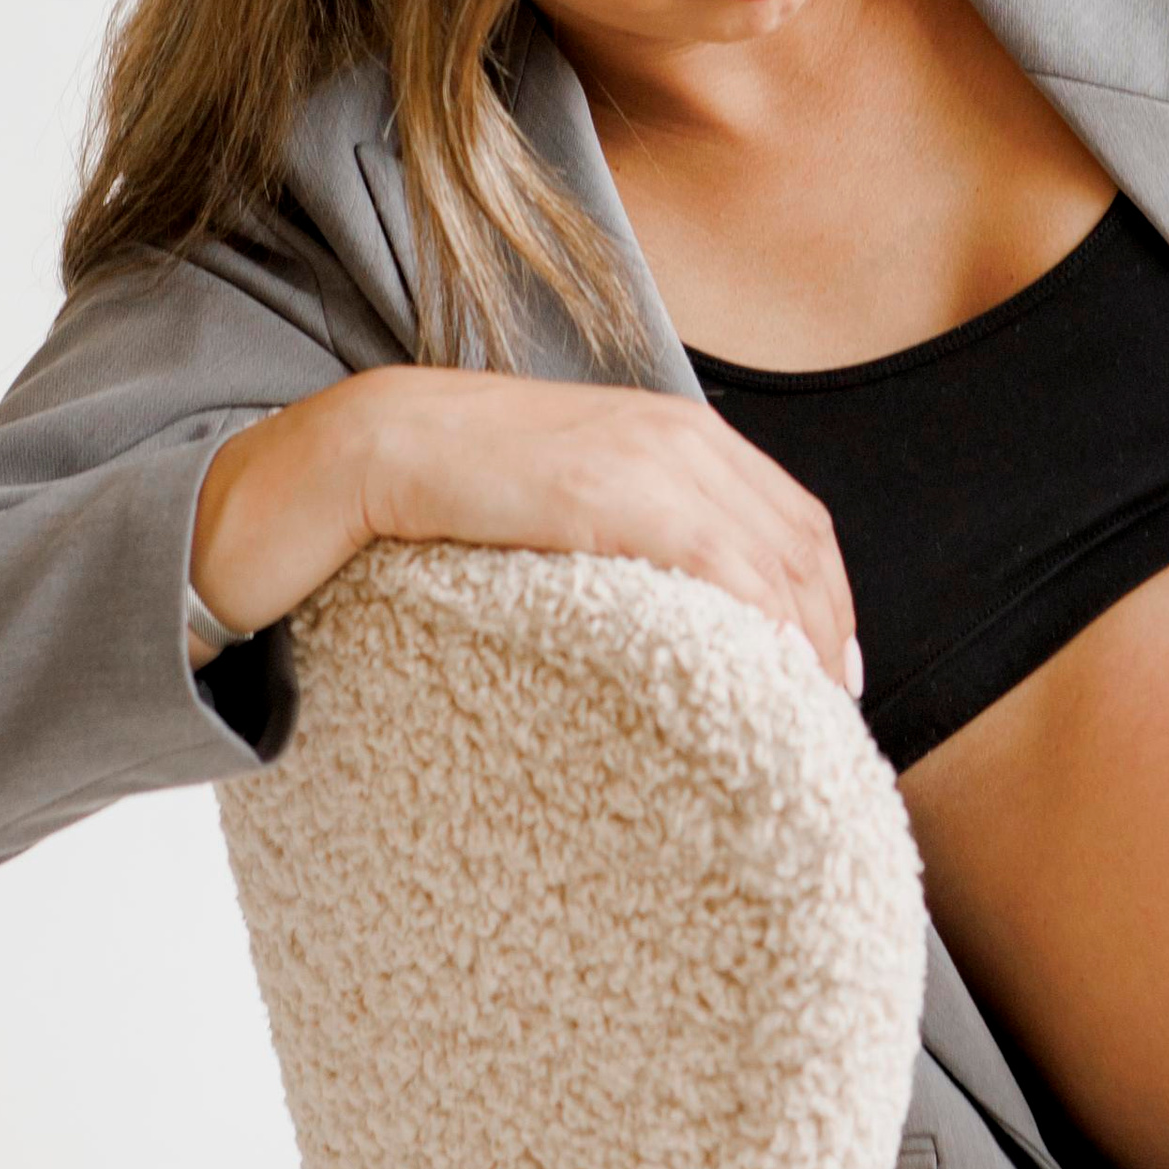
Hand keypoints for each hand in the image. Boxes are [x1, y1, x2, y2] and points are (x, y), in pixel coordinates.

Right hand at [192, 366, 862, 696]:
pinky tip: (753, 684)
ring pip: (765, 555)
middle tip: (827, 735)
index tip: (834, 690)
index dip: (830, 607)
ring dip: (798, 644)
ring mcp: (631, 455)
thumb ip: (623, 541)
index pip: (795, 522)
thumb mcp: (556, 510)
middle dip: (826, 637)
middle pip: (796, 544)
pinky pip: (702, 556)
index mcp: (668, 432)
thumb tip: (684, 624)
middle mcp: (667, 432)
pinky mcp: (587, 489)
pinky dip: (749, 620)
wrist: (334, 455)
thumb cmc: (439, 502)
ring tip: (798, 733)